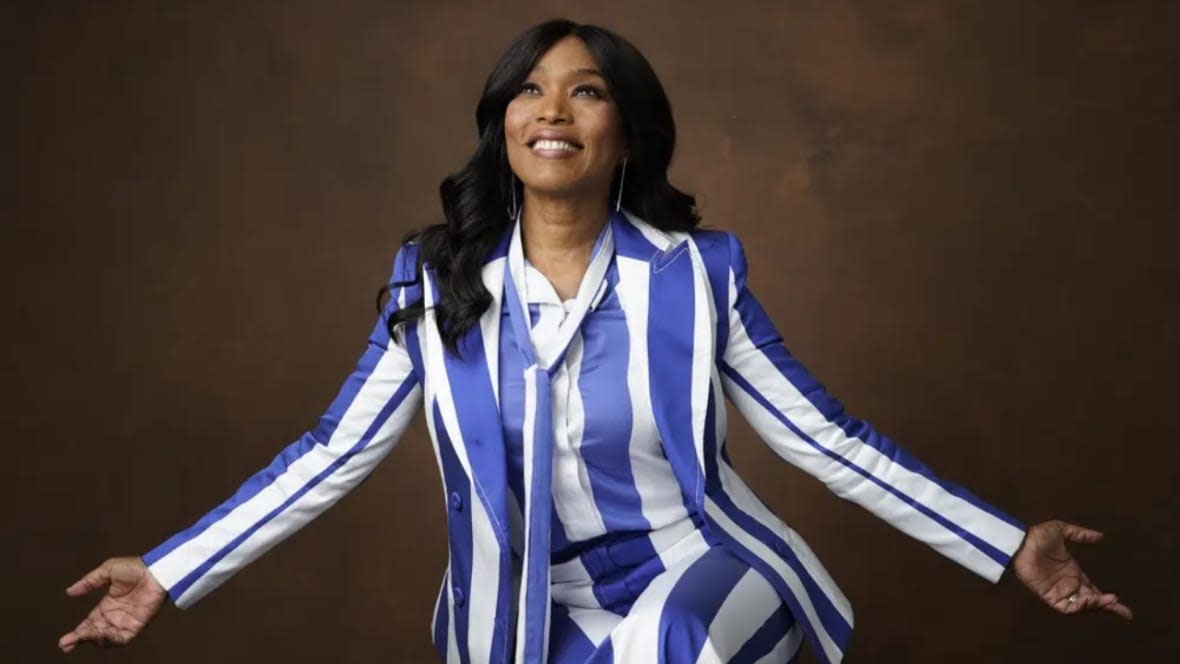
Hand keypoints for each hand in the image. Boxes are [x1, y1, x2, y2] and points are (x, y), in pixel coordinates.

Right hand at [58, 556, 167, 652]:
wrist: (156, 571)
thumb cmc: (136, 567)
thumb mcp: (107, 571)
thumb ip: (89, 582)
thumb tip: (69, 591)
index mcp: (107, 605)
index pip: (89, 623)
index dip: (77, 633)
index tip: (64, 641)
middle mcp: (115, 616)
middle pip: (94, 634)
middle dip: (80, 640)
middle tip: (67, 644)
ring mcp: (126, 621)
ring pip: (106, 639)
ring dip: (94, 639)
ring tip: (84, 635)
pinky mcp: (137, 625)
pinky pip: (122, 638)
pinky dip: (112, 640)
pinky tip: (102, 635)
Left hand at [1012, 520, 1132, 619]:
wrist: (1020, 542)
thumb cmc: (1037, 536)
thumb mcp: (1062, 531)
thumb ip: (1080, 534)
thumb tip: (1100, 536)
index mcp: (1073, 573)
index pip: (1094, 590)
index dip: (1107, 599)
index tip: (1122, 605)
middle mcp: (1069, 585)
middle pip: (1092, 602)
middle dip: (1108, 608)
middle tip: (1125, 612)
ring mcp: (1059, 591)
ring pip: (1082, 606)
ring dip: (1097, 605)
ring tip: (1109, 600)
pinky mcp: (1049, 595)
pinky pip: (1066, 607)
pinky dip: (1079, 607)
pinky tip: (1090, 600)